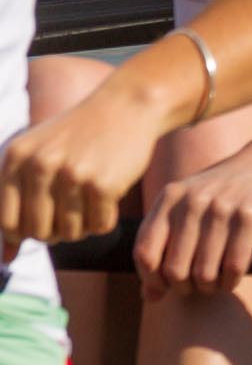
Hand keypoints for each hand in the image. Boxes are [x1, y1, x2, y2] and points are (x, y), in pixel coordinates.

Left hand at [0, 79, 179, 258]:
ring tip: (90, 205)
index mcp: (17, 158)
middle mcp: (40, 166)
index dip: (24, 233)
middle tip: (71, 216)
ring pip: (70, 234)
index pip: (7, 223)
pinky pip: (100, 226)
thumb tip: (6, 260)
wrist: (127, 105)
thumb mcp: (39, 157)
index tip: (43, 224)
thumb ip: (16, 204)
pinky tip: (109, 199)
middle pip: (38, 233)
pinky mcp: (103, 183)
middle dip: (56, 233)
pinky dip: (105, 220)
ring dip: (82, 227)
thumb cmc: (80, 135)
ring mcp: (72, 174)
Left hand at [133, 135, 251, 298]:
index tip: (164, 286)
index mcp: (169, 198)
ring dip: (209, 287)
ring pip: (205, 272)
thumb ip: (162, 246)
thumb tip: (149, 297)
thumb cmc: (221, 194)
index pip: (144, 252)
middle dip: (185, 287)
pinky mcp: (251, 216)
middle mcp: (192, 201)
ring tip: (214, 283)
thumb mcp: (186, 208)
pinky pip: (234, 266)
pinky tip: (232, 279)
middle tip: (195, 285)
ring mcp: (222, 208)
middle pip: (175, 269)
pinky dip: (231, 281)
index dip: (151, 279)